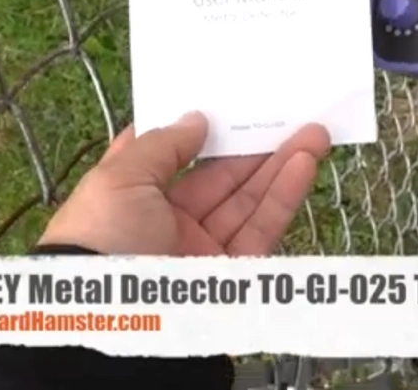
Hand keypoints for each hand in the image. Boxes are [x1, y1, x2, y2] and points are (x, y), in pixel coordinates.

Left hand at [39, 112, 330, 255]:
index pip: (168, 158)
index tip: (227, 102)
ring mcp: (201, 249)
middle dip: (253, 146)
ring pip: (247, 200)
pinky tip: (303, 163)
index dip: (198, 130)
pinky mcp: (231, 273)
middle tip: (289, 113)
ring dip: (281, 165)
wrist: (108, 316)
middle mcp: (166, 222)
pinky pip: (261, 228)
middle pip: (219, 177)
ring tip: (315, 132)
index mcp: (130, 198)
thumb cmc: (102, 237)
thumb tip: (196, 119)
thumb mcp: (118, 178)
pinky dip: (285, 195)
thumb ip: (162, 144)